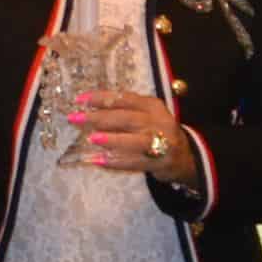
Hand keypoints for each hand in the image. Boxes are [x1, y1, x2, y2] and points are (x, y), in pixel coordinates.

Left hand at [66, 87, 184, 179]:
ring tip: (92, 138)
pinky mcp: (159, 163)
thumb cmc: (156, 131)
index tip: (80, 100)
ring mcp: (161, 143)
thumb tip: (89, 108)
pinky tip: (99, 160)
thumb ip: (124, 110)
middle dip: (99, 118)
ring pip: (135, 141)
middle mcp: (158, 122)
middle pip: (126, 118)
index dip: (101, 98)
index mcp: (153, 106)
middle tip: (76, 119)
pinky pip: (135, 162)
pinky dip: (116, 162)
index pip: (124, 99)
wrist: (184, 156)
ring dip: (112, 139)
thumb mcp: (147, 115)